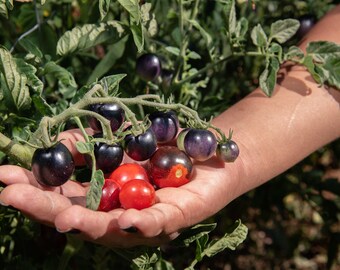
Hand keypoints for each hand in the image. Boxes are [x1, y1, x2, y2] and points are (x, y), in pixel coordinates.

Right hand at [0, 129, 235, 247]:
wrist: (207, 147)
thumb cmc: (162, 142)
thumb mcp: (120, 134)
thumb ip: (89, 141)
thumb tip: (57, 144)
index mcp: (105, 192)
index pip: (63, 194)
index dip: (35, 188)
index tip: (4, 177)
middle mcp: (119, 209)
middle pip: (80, 214)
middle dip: (46, 207)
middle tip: (12, 197)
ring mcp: (146, 217)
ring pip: (112, 227)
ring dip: (86, 222)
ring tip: (61, 217)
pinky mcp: (177, 216)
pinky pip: (157, 224)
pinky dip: (140, 224)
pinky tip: (123, 222)